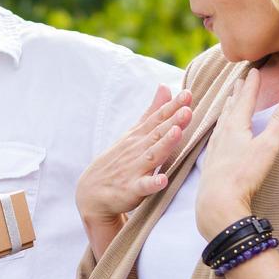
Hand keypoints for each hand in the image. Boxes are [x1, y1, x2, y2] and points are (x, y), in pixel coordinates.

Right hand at [76, 85, 192, 230]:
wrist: (92, 191)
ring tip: (177, 132)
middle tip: (187, 109)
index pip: (158, 118)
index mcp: (140, 136)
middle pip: (157, 133)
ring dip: (165, 144)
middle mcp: (137, 149)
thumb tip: (165, 87)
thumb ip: (153, 111)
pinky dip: (152, 183)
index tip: (187, 94)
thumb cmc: (119, 160)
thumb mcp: (134, 133)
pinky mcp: (131, 189)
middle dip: (172, 121)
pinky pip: (143, 186)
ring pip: (152, 155)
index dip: (173, 106)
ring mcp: (134, 169)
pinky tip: (163, 180)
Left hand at [195, 71, 278, 239]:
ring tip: (228, 104)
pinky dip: (219, 131)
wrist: (216, 203)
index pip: (246, 100)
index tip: (254, 71)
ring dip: (226, 111)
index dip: (252, 86)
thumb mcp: (268, 147)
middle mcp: (222, 135)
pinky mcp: (211, 164)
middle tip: (239, 82)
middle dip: (237, 95)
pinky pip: (215, 140)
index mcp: (235, 127)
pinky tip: (218, 138)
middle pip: (231, 109)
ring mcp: (214, 149)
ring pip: (221, 124)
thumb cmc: (243, 175)